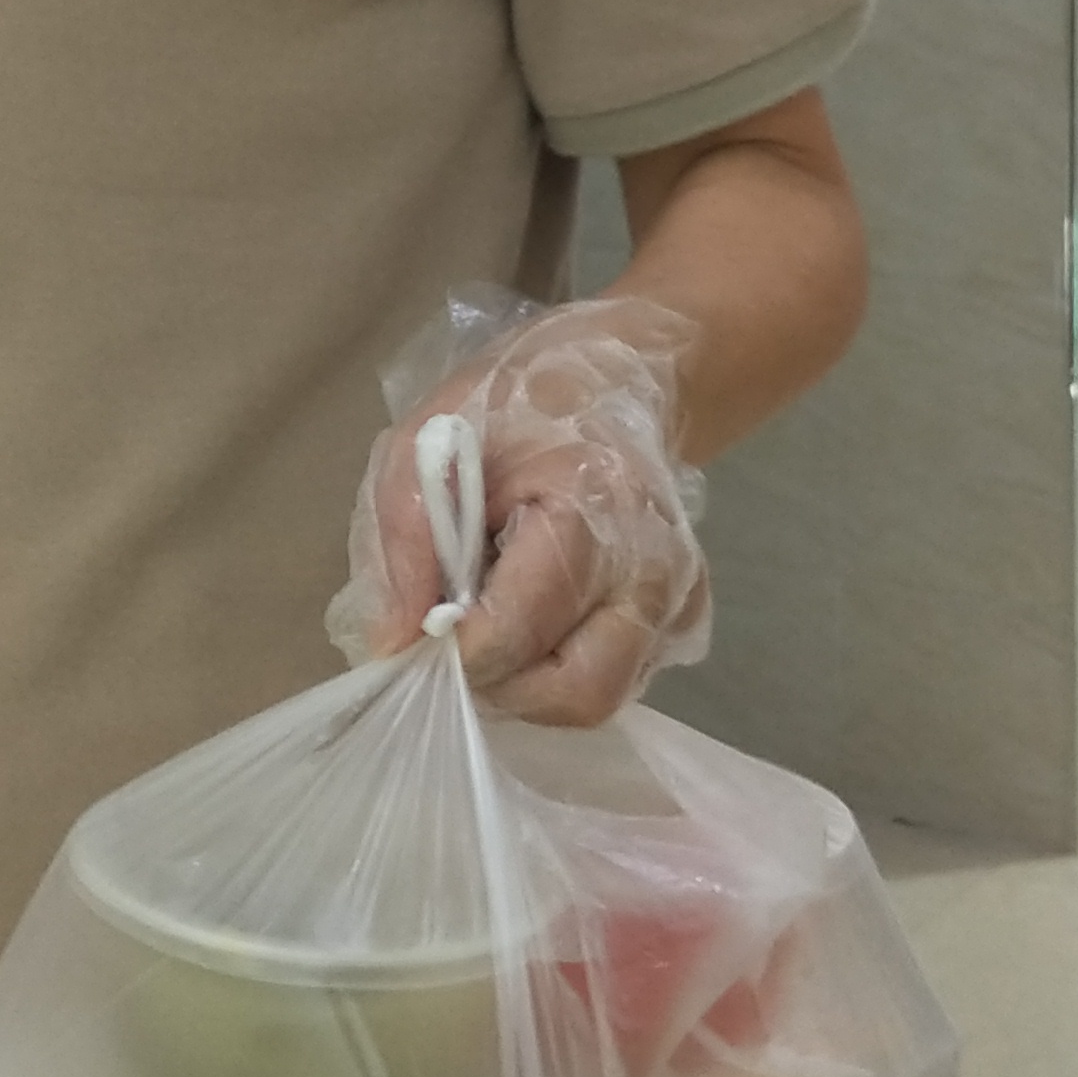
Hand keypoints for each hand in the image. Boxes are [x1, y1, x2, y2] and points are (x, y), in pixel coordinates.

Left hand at [334, 298, 709, 726]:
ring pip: (596, 699)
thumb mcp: (429, 442)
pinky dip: (557, 669)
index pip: (520, 629)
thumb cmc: (517, 402)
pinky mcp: (683, 622)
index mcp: (593, 505)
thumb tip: (394, 649)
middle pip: (578, 692)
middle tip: (452, 645)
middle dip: (500, 687)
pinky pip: (612, 681)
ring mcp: (680, 600)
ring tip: (492, 617)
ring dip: (528, 683)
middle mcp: (655, 567)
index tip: (412, 642)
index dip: (454, 654)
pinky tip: (533, 613)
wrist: (618, 377)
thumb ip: (407, 545)